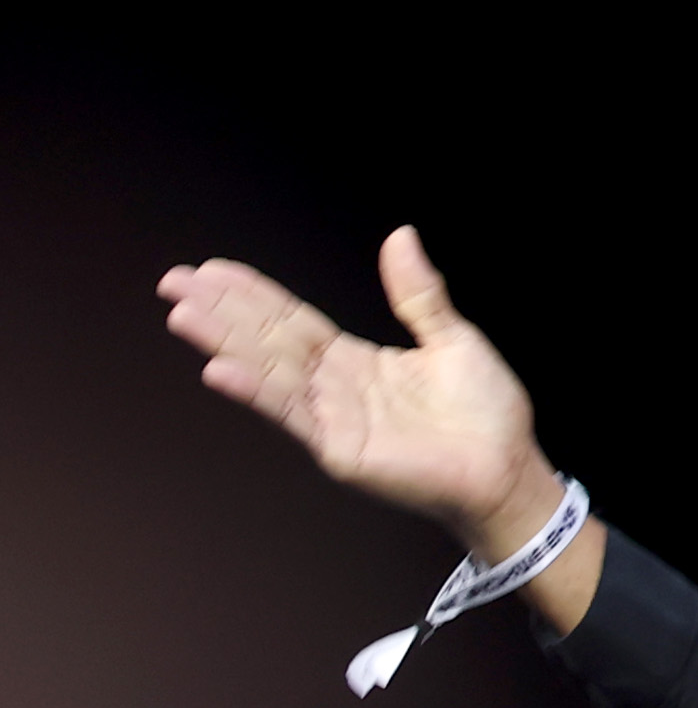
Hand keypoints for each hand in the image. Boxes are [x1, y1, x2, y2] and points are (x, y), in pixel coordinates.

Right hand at [159, 228, 558, 561]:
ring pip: (271, 372)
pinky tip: (219, 370)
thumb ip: (418, 294)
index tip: (211, 269)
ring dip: (225, 343)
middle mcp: (337, 387)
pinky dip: (257, 392)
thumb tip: (401, 236)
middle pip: (269, 340)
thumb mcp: (453, 339)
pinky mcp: (342, 450)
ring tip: (183, 313)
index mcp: (357, 360)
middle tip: (175, 281)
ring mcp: (335, 419)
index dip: (252, 295)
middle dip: (221, 311)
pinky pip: (294, 415)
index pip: (292, 320)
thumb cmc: (489, 416)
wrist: (512, 471)